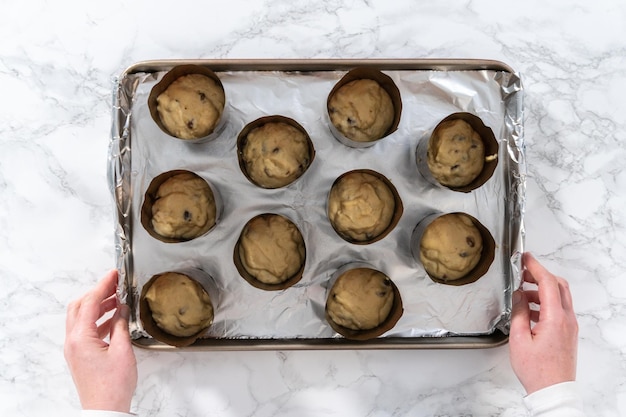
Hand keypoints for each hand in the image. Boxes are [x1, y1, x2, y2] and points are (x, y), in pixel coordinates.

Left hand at [64, 270, 137, 411]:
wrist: (105, 409)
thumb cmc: (113, 385)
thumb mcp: (122, 350)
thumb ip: (120, 325)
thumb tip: (121, 309)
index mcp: (80, 338)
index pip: (90, 302)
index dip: (103, 285)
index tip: (113, 274)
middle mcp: (73, 341)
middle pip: (79, 306)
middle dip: (97, 293)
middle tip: (114, 283)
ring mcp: (74, 349)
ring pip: (81, 318)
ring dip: (98, 306)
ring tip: (117, 299)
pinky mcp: (80, 355)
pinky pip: (85, 330)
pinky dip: (98, 319)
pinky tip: (113, 319)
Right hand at [509, 253, 578, 394]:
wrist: (553, 390)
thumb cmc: (537, 370)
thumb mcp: (519, 339)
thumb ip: (519, 313)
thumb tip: (519, 296)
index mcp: (555, 318)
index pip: (548, 282)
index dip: (536, 267)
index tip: (525, 258)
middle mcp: (567, 320)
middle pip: (559, 286)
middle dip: (541, 275)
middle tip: (523, 272)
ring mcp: (570, 327)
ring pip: (559, 297)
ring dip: (542, 291)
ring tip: (522, 294)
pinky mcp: (568, 333)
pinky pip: (559, 310)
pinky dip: (545, 303)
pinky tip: (529, 311)